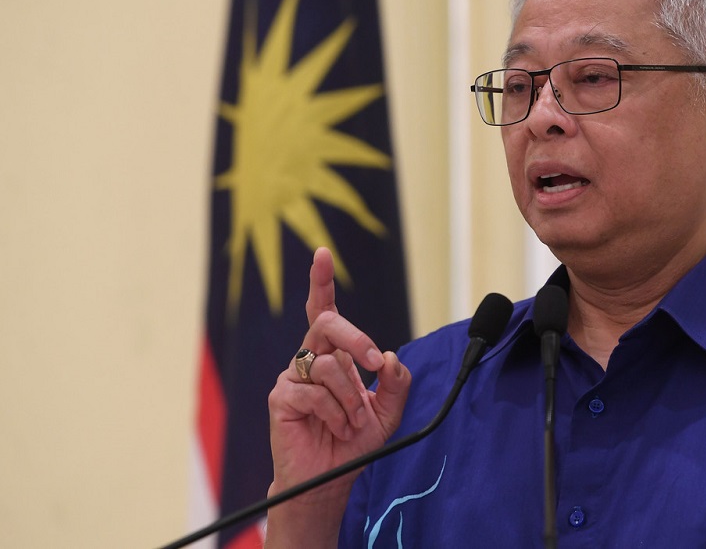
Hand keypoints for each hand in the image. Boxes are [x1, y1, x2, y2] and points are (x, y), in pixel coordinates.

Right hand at [264, 247, 410, 547]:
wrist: (331, 480)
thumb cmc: (355, 441)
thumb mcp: (388, 411)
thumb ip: (395, 382)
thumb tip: (389, 358)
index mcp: (332, 353)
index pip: (324, 309)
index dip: (320, 280)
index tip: (322, 253)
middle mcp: (310, 358)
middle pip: (328, 324)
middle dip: (356, 339)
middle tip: (374, 362)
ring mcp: (293, 377)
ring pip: (329, 365)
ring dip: (352, 396)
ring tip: (354, 421)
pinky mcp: (281, 398)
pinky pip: (314, 393)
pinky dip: (336, 412)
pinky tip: (337, 427)